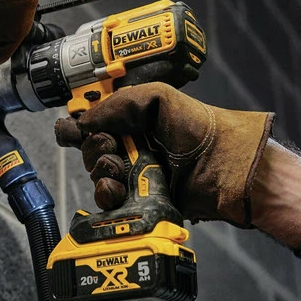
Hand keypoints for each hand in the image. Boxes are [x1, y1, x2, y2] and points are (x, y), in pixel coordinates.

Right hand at [54, 82, 274, 226]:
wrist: (222, 168)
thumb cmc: (199, 130)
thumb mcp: (157, 98)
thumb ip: (117, 105)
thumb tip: (83, 122)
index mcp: (134, 121)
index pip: (94, 124)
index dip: (81, 128)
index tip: (78, 131)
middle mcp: (132, 148)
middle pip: (92, 151)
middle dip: (96, 149)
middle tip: (114, 148)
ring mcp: (134, 176)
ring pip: (97, 177)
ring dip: (101, 173)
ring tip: (118, 171)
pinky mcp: (138, 201)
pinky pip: (109, 202)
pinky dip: (107, 196)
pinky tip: (118, 190)